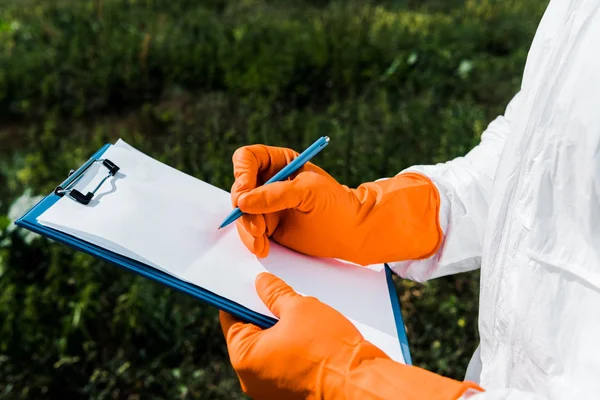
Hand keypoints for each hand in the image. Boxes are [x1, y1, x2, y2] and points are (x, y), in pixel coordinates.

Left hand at [220, 273, 482, 399]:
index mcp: (245, 358)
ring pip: (271, 348)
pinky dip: (294, 345)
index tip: (249, 281)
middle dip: (264, 311)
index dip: (240, 296)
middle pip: (251, 334)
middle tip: (278, 289)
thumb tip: (261, 283)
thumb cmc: (329, 349)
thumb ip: (275, 293)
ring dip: (282, 328)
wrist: (361, 385)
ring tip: (299, 308)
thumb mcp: (299, 307)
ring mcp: (273, 389)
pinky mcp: (293, 392)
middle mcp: (253, 378)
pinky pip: (286, 362)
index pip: (231, 318)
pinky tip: (311, 329)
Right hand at [231, 145, 442, 264]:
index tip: (245, 193)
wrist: (352, 231)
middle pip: (240, 189)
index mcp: (279, 162)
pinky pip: (249, 232)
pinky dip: (252, 241)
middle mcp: (269, 182)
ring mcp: (266, 206)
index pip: (247, 159)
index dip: (241, 173)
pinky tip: (263, 249)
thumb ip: (275, 194)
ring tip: (262, 242)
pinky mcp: (268, 227)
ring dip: (247, 229)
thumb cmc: (336, 204)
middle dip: (244, 209)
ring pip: (242, 214)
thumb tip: (243, 201)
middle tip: (257, 226)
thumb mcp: (308, 191)